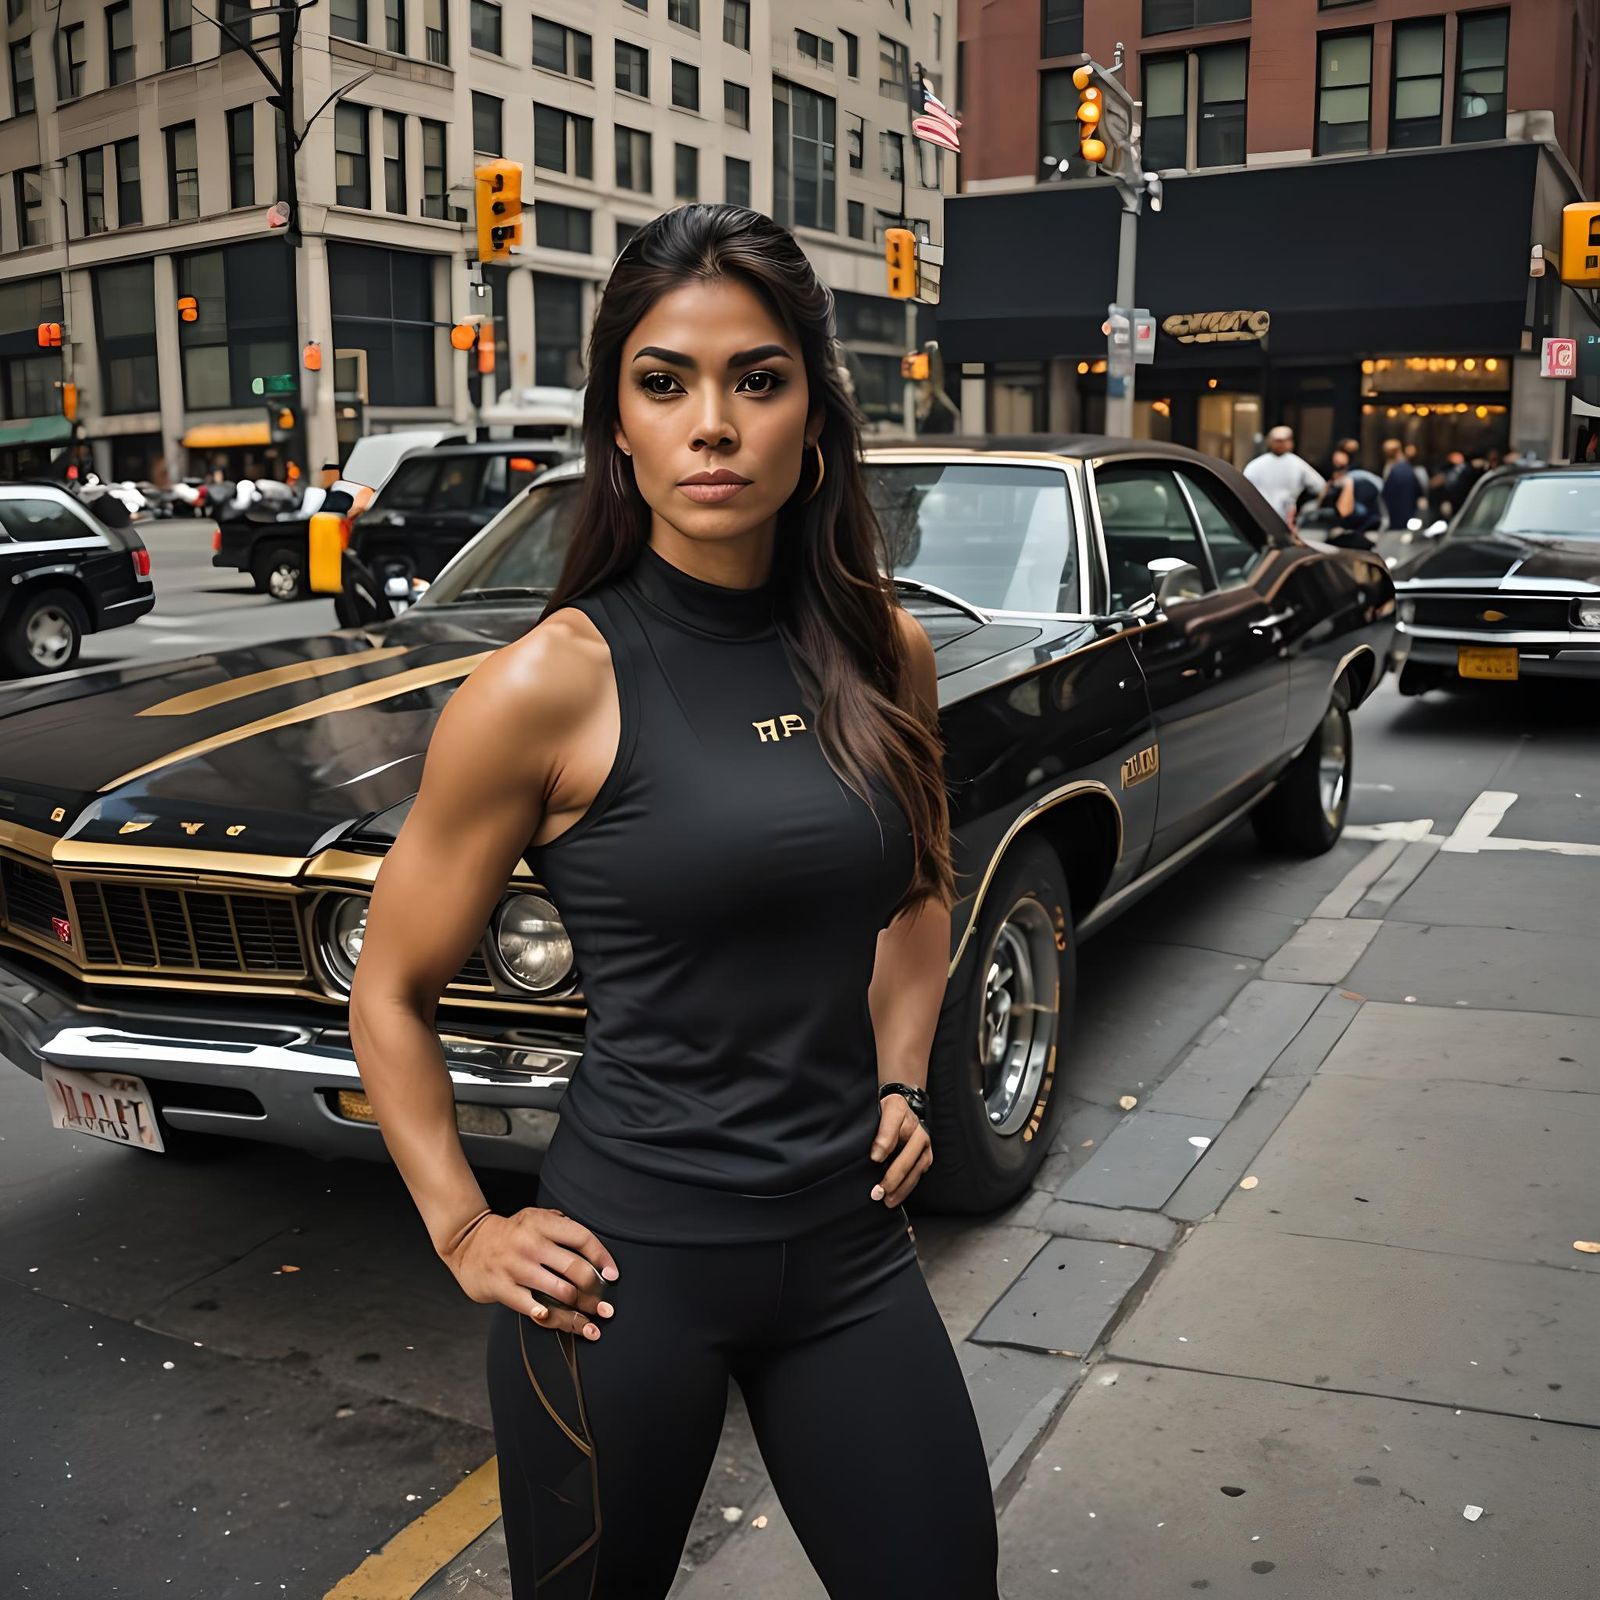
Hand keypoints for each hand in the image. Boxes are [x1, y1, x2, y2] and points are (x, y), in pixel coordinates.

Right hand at [444, 1206, 619, 1339]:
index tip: (613, 1275)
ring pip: (559, 1292)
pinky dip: (547, 1316)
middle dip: (596, 1293)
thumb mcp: (535, 1218)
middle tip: (606, 1308)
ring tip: (591, 1324)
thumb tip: (595, 1253)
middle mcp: (530, 1244)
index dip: (602, 1258)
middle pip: (575, 1269)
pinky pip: (531, 1307)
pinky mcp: (501, 1287)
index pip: (582, 1238)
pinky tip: (558, 1320)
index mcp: (541, 1223)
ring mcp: (515, 1267)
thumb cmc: (511, 1234)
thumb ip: (562, 1227)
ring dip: (579, 1312)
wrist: (467, 1242)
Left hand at [869, 1093, 931, 1207]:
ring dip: (902, 1189)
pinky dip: (907, 1187)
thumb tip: (878, 1156)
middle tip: (878, 1193)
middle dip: (893, 1179)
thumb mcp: (884, 1111)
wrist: (903, 1108)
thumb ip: (883, 1131)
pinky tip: (897, 1196)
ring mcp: (925, 1148)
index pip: (893, 1133)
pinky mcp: (925, 1159)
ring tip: (888, 1201)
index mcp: (905, 1118)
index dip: (884, 1146)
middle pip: (908, 1161)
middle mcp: (920, 1134)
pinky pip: (917, 1175)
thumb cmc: (889, 1111)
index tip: (874, 1160)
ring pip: (915, 1172)